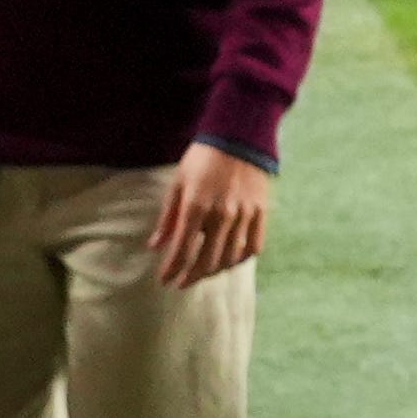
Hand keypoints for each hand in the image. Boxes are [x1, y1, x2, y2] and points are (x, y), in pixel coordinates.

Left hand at [149, 144, 271, 288]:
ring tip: (204, 272)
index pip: (182, 251)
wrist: (239, 135)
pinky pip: (254, 246)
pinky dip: (241, 258)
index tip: (165, 280)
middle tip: (182, 282)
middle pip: (206, 261)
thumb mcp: (178, 183)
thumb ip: (168, 218)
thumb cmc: (202, 158)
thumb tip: (155, 246)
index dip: (172, 271)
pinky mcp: (260, 211)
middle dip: (191, 276)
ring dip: (214, 270)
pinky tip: (231, 260)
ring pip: (230, 258)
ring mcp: (244, 214)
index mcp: (196, 207)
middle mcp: (221, 215)